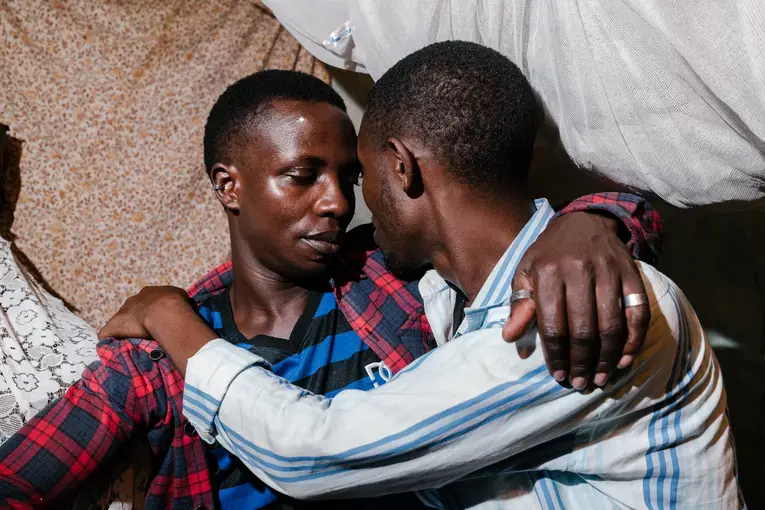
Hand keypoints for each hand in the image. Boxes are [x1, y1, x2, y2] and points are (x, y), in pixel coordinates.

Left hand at [99, 286, 216, 374]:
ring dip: (126, 331)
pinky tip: (113, 349)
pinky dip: (110, 340)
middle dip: (138, 320)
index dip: (153, 312)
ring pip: (121, 322)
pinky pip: (108, 334)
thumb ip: (180, 303)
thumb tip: (186, 309)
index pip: (148, 303)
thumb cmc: (177, 305)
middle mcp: (134, 300)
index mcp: (149, 293)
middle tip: (147, 333)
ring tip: (133, 344)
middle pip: (132, 311)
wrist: (164, 311)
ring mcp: (123, 313)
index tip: (159, 322)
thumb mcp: (183, 298)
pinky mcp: (114, 326)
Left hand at [503, 212, 649, 388]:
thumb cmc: (549, 253)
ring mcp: (609, 272)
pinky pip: (638, 312)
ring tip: (599, 378)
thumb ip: (519, 304)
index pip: (552, 323)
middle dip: (581, 362)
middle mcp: (580, 271)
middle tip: (580, 383)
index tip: (558, 375)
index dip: (556, 354)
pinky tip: (625, 359)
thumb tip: (510, 338)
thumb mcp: (526, 272)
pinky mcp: (631, 274)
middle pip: (583, 328)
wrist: (584, 221)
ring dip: (607, 358)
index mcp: (549, 272)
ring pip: (611, 325)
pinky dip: (634, 340)